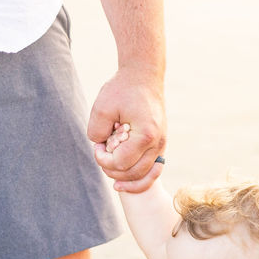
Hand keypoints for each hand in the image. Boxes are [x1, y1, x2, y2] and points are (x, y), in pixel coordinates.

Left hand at [90, 66, 165, 192]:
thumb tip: (101, 148)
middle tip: (101, 155)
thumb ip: (97, 132)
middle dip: (112, 170)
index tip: (96, 146)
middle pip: (134, 173)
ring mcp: (162, 145)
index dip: (103, 160)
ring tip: (112, 177)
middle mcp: (158, 143)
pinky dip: (141, 178)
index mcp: (145, 135)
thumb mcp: (102, 107)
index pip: (121, 163)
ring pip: (146, 176)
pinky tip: (126, 180)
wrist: (144, 78)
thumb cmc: (122, 90)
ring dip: (127, 179)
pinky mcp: (161, 145)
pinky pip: (154, 170)